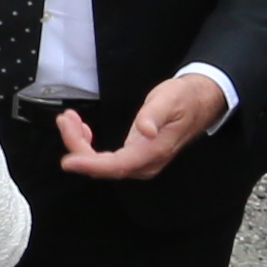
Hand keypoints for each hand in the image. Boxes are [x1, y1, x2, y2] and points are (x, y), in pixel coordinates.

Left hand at [56, 72, 221, 180]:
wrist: (201, 102)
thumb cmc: (184, 99)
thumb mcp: (168, 99)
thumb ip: (154, 115)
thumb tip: (145, 131)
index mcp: (154, 150)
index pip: (118, 165)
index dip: (91, 165)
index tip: (68, 162)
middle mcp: (147, 162)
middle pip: (105, 167)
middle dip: (78, 146)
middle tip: (66, 120)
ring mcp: (142, 161)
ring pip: (104, 164)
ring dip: (81, 145)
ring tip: (69, 120)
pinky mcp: (137, 156)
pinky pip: (108, 160)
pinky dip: (89, 146)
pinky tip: (83, 130)